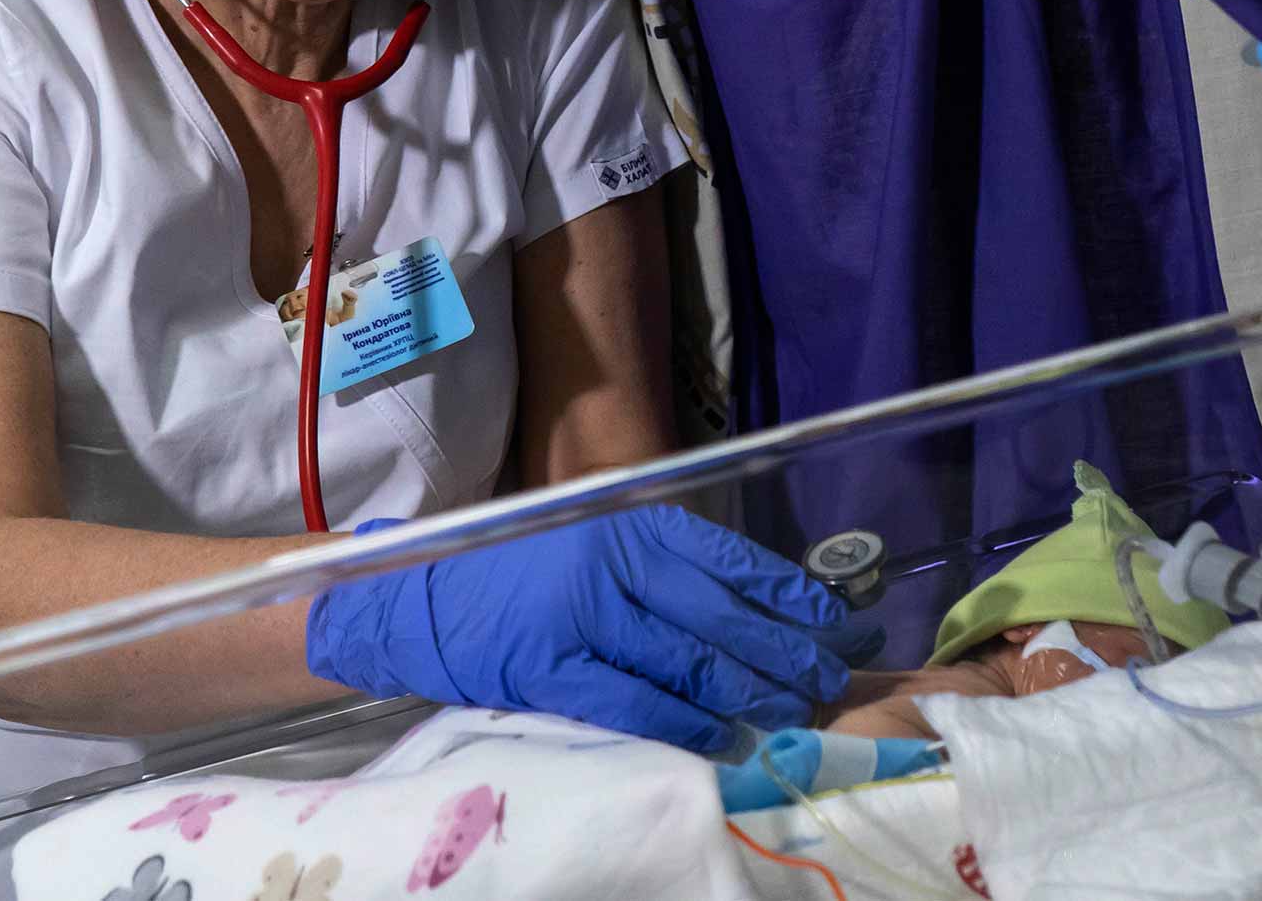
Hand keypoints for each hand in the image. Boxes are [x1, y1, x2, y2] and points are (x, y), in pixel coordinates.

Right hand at [306, 505, 849, 749]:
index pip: (734, 560)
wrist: (421, 594)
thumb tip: (760, 607)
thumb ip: (666, 566)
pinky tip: (726, 740)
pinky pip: (641, 703)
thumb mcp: (598, 540)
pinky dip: (690, 726)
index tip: (840, 623)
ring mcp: (585, 613)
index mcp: (631, 522)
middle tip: (832, 679)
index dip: (794, 596)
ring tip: (793, 711)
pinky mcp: (555, 667)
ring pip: (692, 661)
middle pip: (725, 615)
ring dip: (752, 693)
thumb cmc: (522, 570)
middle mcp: (615, 559)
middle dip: (790, 651)